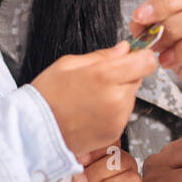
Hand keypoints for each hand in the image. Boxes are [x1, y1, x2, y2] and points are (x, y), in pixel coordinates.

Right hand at [30, 41, 158, 156]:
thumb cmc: (47, 97)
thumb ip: (102, 56)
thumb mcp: (68, 64)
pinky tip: (91, 110)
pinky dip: (113, 110)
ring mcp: (117, 118)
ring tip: (91, 96)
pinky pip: (123, 114)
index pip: (146, 61)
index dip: (141, 56)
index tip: (134, 56)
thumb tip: (123, 49)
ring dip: (118, 93)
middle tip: (99, 78)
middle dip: (125, 75)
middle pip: (138, 78)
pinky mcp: (115, 132)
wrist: (35, 131)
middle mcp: (116, 98)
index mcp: (105, 76)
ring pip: (130, 96)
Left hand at [47, 144, 142, 181]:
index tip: (79, 159)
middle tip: (79, 181)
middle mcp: (126, 166)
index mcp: (112, 154)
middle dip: (96, 171)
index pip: (111, 144)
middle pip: (120, 160)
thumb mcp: (69, 179)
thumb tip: (67, 161)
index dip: (96, 150)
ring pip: (128, 178)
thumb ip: (71, 169)